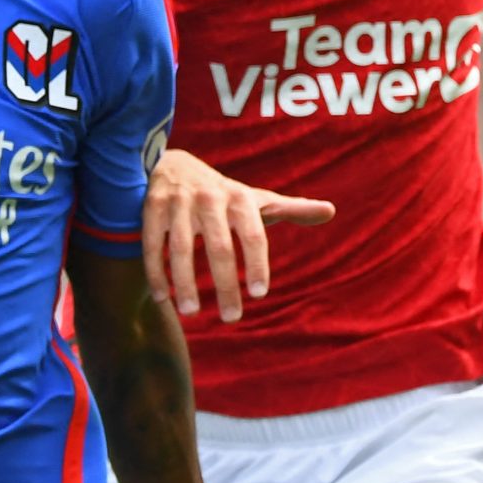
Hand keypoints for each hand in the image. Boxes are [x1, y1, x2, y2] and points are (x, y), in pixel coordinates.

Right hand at [146, 148, 335, 321]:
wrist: (174, 164)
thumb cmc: (223, 193)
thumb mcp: (256, 199)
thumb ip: (291, 208)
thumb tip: (331, 211)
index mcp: (240, 198)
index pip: (253, 234)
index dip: (256, 264)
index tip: (259, 295)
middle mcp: (210, 198)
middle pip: (219, 247)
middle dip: (224, 285)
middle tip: (231, 318)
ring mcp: (179, 202)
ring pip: (182, 249)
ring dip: (185, 284)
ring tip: (191, 314)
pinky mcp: (152, 208)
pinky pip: (153, 245)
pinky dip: (157, 273)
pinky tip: (162, 298)